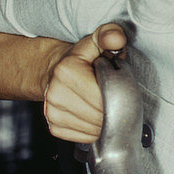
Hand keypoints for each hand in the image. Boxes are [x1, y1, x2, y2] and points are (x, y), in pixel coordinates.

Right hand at [41, 22, 126, 142]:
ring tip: (103, 103)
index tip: (120, 85)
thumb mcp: (96, 40)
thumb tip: (116, 39)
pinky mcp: (54, 127)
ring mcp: (52, 113)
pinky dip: (95, 130)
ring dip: (106, 121)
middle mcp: (55, 94)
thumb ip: (109, 35)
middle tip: (114, 95)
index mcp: (66, 71)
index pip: (103, 96)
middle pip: (100, 116)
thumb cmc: (81, 58)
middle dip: (114, 107)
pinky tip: (95, 115)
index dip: (118, 93)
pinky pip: (85, 137)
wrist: (53, 70)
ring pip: (94, 130)